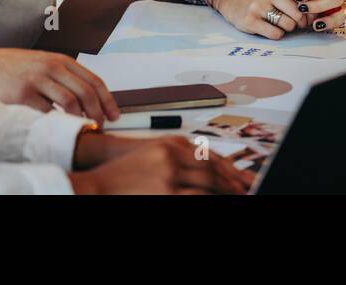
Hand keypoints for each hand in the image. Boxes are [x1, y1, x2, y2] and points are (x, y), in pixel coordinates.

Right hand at [0, 48, 119, 121]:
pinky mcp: (22, 94)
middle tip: (99, 128)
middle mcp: (52, 67)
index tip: (115, 116)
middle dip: (97, 113)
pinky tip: (59, 130)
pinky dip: (56, 123)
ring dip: (80, 120)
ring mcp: (37, 80)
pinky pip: (46, 112)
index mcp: (61, 60)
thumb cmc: (17, 69)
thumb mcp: (45, 64)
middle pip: (86, 93)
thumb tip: (91, 98)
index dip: (108, 100)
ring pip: (69, 102)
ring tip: (82, 130)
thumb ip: (66, 76)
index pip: (94, 81)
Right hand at [71, 134, 250, 194]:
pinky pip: (195, 197)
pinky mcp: (165, 191)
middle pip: (213, 169)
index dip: (230, 168)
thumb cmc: (123, 173)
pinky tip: (216, 201)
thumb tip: (210, 169)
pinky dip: (208, 199)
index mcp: (171, 143)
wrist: (97, 184)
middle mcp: (172, 155)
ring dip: (225, 192)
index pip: (210, 155)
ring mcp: (169, 174)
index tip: (245, 177)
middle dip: (233, 182)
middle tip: (248, 189)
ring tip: (239, 196)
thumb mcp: (154, 155)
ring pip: (208, 184)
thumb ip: (180, 157)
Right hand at [214, 0, 305, 39]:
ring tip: (282, 21)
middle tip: (297, 20)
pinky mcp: (250, 21)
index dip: (307, 5)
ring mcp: (257, 6)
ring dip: (289, 27)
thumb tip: (316, 9)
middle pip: (297, 11)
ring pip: (289, 24)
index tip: (305, 9)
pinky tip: (271, 26)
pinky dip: (278, 33)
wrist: (235, 2)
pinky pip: (276, 33)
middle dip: (300, 19)